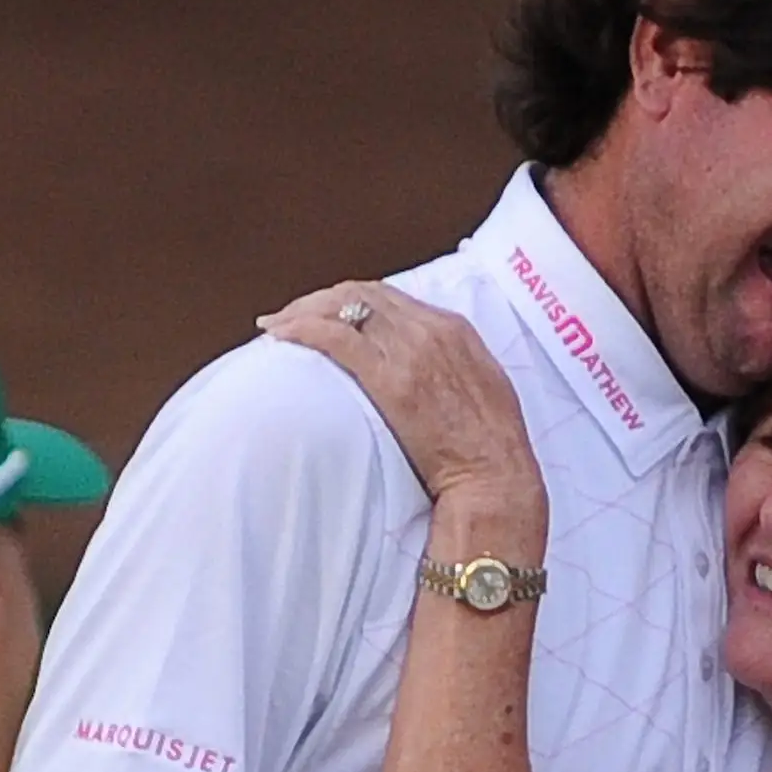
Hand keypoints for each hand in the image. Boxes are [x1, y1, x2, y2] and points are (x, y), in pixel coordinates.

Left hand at [260, 282, 543, 508]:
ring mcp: (410, 352)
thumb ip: (450, 365)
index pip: (390, 296)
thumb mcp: (480, 388)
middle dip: (320, 299)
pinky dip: (302, 329)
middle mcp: (431, 330)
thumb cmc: (489, 448)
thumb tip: (420, 366)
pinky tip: (279, 336)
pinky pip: (335, 338)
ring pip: (344, 306)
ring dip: (303, 310)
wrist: (495, 477)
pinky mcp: (390, 379)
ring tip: (276, 325)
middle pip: (362, 294)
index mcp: (454, 329)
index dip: (350, 300)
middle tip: (290, 317)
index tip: (326, 313)